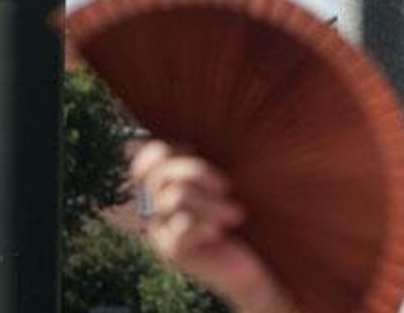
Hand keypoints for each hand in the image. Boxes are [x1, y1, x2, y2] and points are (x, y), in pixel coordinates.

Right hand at [130, 140, 300, 311]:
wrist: (259, 264)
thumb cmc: (247, 218)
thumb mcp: (225, 184)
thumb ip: (206, 162)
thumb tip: (179, 139)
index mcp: (166, 189)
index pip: (144, 162)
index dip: (163, 152)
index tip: (196, 152)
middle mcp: (157, 209)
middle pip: (159, 174)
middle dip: (196, 172)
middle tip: (227, 186)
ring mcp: (162, 231)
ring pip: (174, 197)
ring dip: (211, 203)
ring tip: (236, 214)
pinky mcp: (173, 251)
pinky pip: (183, 225)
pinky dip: (207, 224)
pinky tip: (221, 233)